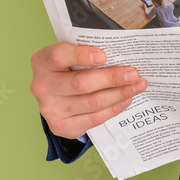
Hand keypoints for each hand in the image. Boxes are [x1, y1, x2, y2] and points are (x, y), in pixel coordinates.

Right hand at [30, 43, 147, 138]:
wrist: (56, 94)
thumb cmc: (69, 68)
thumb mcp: (73, 55)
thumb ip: (90, 53)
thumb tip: (123, 58)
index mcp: (43, 61)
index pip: (60, 56)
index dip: (82, 55)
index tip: (104, 56)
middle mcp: (42, 86)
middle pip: (82, 83)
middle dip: (112, 78)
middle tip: (134, 74)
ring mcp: (50, 109)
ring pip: (92, 103)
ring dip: (119, 94)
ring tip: (137, 86)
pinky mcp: (61, 126)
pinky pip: (94, 119)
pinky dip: (113, 109)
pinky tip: (125, 100)